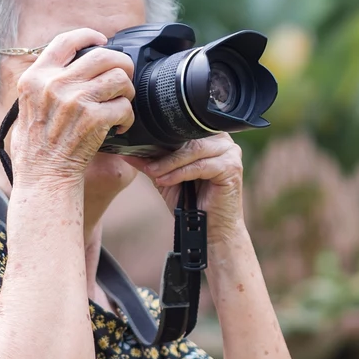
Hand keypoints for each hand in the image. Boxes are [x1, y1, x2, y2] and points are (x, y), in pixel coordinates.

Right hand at [9, 28, 134, 186]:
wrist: (43, 174)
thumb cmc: (36, 144)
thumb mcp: (28, 103)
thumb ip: (46, 81)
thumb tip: (74, 62)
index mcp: (36, 77)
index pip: (66, 41)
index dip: (89, 36)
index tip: (102, 40)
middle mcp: (54, 84)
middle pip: (103, 56)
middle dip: (121, 64)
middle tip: (123, 78)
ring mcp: (76, 100)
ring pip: (119, 78)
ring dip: (127, 91)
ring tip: (121, 104)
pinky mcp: (94, 119)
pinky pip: (124, 106)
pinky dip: (127, 117)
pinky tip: (119, 126)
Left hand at [123, 134, 246, 243]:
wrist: (208, 229)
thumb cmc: (191, 203)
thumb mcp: (166, 177)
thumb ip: (152, 162)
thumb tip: (127, 151)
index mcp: (209, 137)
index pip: (183, 129)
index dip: (161, 136)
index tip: (139, 145)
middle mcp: (223, 140)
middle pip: (189, 138)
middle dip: (164, 152)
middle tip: (145, 164)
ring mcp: (230, 153)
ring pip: (194, 150)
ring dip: (170, 163)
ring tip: (154, 173)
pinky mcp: (232, 168)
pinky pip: (201, 166)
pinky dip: (180, 173)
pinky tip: (166, 181)